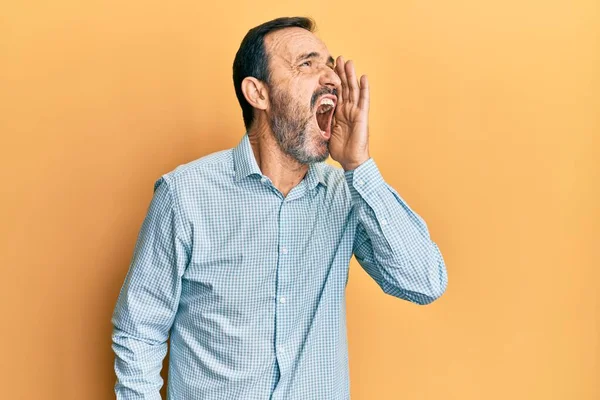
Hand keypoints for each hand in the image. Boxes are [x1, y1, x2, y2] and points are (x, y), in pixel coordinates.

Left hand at [329, 56, 369, 170]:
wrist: (350, 160)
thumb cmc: (339, 149)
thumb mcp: (325, 131)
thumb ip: (320, 121)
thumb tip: (305, 114)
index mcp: (338, 112)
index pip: (335, 92)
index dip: (333, 80)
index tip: (327, 67)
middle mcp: (348, 109)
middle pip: (345, 87)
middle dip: (341, 73)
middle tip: (338, 58)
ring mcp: (355, 112)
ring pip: (353, 90)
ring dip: (351, 76)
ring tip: (348, 62)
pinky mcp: (362, 116)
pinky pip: (364, 100)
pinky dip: (364, 89)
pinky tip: (364, 77)